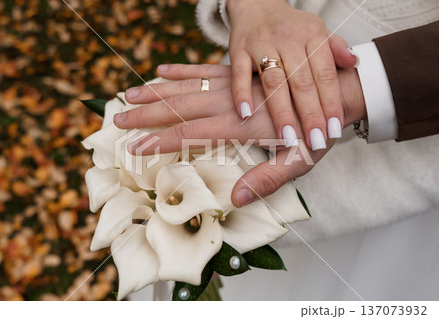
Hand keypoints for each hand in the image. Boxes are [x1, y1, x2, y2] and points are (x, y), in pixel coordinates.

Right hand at [115, 64, 364, 206]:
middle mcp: (232, 102)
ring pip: (187, 85)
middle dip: (147, 114)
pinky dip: (182, 70)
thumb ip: (267, 180)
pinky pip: (205, 68)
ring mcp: (234, 85)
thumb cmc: (318, 133)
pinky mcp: (240, 74)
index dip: (161, 141)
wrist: (337, 92)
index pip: (192, 133)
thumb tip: (233, 199)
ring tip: (129, 94)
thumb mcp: (300, 163)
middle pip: (180, 107)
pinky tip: (162, 69)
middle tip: (119, 117)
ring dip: (157, 91)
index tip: (135, 146)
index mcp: (242, 126)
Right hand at [223, 0, 353, 150]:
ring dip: (281, 111)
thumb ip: (334, 48)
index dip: (330, 102)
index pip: (325, 73)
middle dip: (310, 114)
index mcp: (312, 35)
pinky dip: (241, 94)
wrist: (256, 4)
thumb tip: (354, 62)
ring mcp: (261, 43)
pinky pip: (239, 74)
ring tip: (287, 137)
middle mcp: (288, 38)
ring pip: (273, 81)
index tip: (334, 129)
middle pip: (301, 81)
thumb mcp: (316, 31)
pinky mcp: (238, 49)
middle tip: (315, 141)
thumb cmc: (290, 27)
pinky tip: (246, 115)